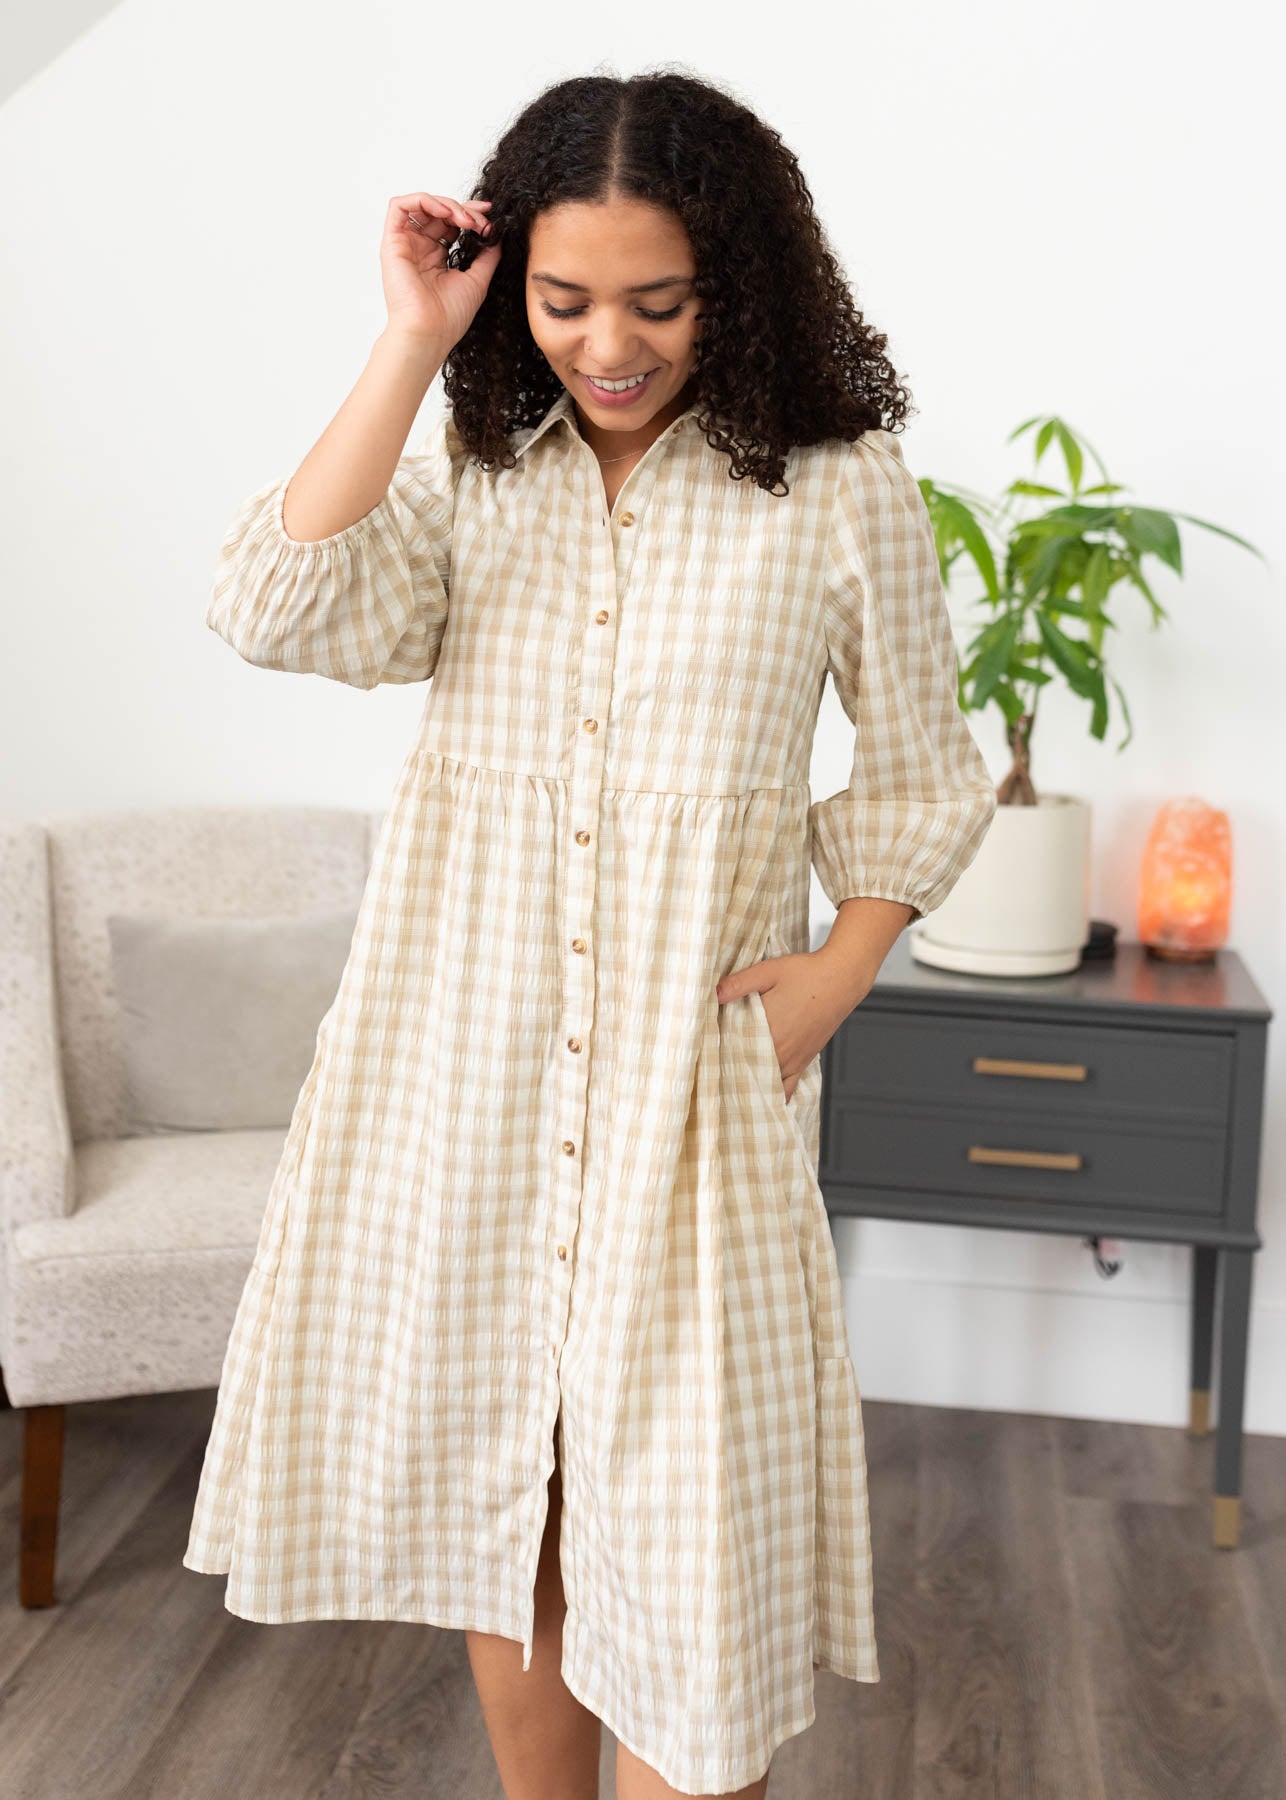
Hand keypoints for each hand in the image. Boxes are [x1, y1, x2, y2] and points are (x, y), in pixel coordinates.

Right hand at [380, 191, 500, 352]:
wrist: (429, 332)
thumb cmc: (449, 316)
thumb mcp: (477, 279)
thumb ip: (487, 255)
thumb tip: (496, 233)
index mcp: (435, 257)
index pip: (451, 223)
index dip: (470, 214)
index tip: (490, 215)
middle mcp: (419, 248)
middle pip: (439, 211)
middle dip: (463, 209)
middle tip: (481, 220)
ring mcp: (405, 244)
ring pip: (421, 204)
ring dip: (446, 204)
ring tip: (465, 219)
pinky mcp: (392, 242)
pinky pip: (399, 206)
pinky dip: (424, 201)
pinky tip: (446, 213)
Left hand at [715, 946, 875, 1099]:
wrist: (841, 978)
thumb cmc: (806, 973)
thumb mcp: (768, 971)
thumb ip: (739, 983)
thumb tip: (713, 993)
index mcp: (766, 1029)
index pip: (731, 1050)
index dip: (716, 1053)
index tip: (703, 1055)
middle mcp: (779, 1050)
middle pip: (745, 1069)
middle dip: (728, 1070)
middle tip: (711, 1073)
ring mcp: (792, 1059)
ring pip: (764, 1082)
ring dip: (748, 1083)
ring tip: (731, 1086)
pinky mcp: (804, 1061)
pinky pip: (788, 1089)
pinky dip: (775, 1095)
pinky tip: (764, 1100)